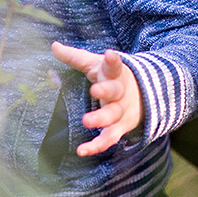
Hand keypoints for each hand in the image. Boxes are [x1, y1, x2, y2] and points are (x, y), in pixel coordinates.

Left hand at [50, 41, 142, 155]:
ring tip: (86, 121)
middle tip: (95, 90)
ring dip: (101, 119)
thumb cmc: (111, 77)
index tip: (110, 54)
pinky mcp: (120, 128)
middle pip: (115, 91)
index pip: (114, 65)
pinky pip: (109, 138)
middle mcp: (120, 92)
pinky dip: (97, 145)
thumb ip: (75, 57)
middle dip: (106, 90)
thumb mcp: (96, 64)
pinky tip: (82, 150)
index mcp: (115, 73)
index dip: (113, 61)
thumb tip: (54, 46)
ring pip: (113, 115)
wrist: (143, 96)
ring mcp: (122, 111)